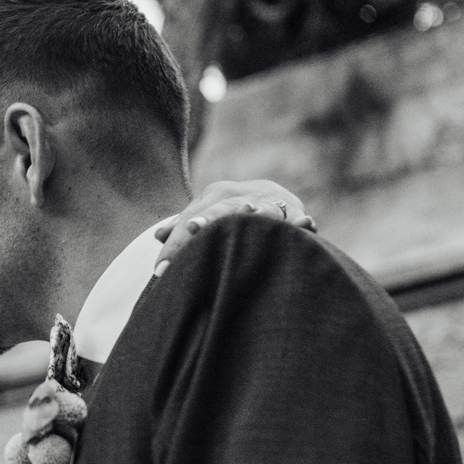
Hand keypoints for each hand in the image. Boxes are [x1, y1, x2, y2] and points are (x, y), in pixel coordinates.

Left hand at [153, 180, 316, 275]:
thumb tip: (158, 236)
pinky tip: (305, 223)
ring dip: (255, 211)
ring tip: (250, 212)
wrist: (270, 193)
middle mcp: (241, 194)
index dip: (175, 244)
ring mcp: (268, 200)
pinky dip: (300, 220)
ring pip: (259, 207)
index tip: (161, 270)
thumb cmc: (230, 212)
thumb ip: (184, 227)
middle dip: (207, 219)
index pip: (190, 219)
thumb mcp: (207, 215)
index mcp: (216, 194)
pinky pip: (297, 216)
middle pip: (221, 208)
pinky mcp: (293, 210)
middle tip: (193, 228)